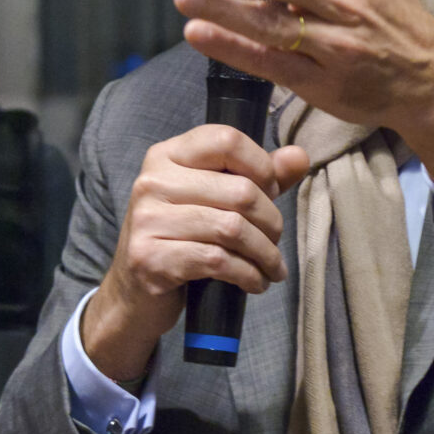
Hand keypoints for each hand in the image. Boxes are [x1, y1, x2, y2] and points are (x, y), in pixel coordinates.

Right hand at [80, 124, 309, 390]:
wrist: (134, 294)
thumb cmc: (180, 240)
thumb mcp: (215, 201)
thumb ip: (257, 177)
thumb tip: (299, 157)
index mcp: (167, 155)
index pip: (226, 140)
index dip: (261, 165)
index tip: (271, 192)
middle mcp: (152, 181)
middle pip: (239, 190)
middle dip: (271, 222)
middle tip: (274, 241)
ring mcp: (147, 220)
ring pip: (232, 229)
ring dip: (264, 254)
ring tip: (271, 267)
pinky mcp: (150, 258)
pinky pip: (218, 261)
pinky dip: (248, 275)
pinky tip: (254, 282)